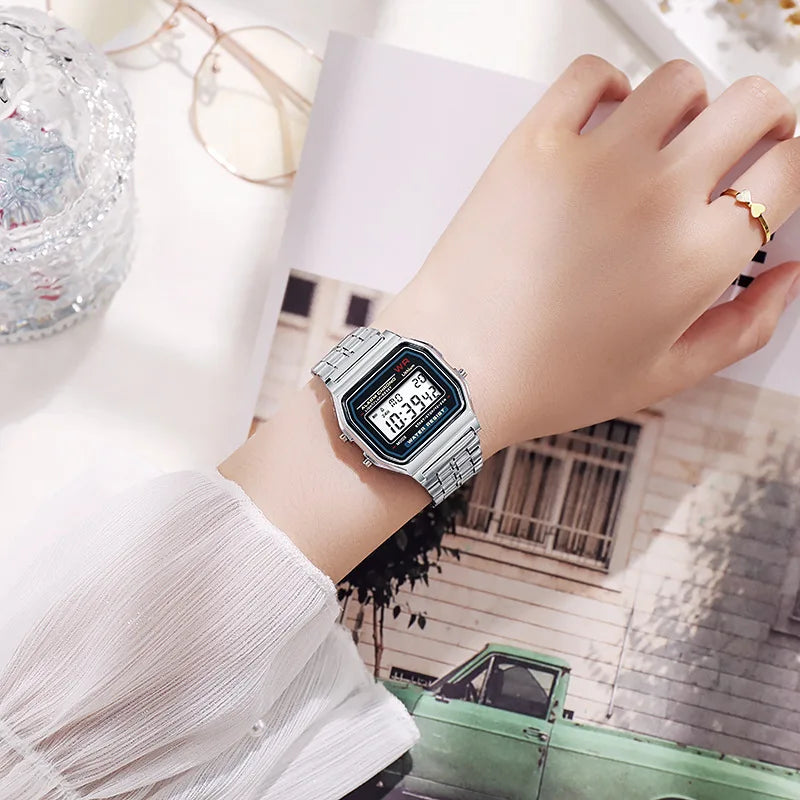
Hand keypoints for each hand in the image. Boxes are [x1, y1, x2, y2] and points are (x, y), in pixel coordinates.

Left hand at [373, 56, 799, 454]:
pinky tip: (604, 123)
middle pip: (753, 103)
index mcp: (697, 257)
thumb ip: (744, 326)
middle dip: (760, 119)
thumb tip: (789, 276)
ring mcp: (593, 162)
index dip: (786, 165)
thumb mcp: (664, 375)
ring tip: (660, 143)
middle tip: (735, 144)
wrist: (457, 368)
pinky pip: (591, 73)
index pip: (787, 167)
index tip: (768, 172)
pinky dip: (609, 87)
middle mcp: (656, 196)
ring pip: (678, 80)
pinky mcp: (534, 144)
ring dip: (685, 106)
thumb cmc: (549, 378)